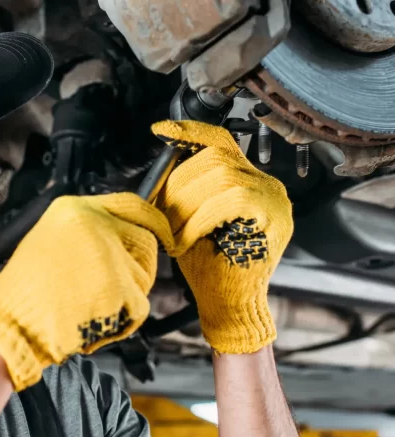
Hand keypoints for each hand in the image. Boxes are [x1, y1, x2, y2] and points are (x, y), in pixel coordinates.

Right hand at [0, 193, 172, 389]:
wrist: (10, 324)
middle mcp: (95, 225)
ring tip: (89, 303)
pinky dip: (122, 321)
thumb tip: (125, 239)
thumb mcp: (52, 241)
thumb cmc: (25, 293)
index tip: (162, 232)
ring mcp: (109, 254)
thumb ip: (90, 234)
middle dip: (137, 269)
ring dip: (126, 298)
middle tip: (111, 288)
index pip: (132, 205)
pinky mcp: (118, 286)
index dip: (152, 221)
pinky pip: (138, 307)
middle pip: (146, 242)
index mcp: (74, 209)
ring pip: (143, 277)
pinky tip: (92, 319)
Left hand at [152, 120, 293, 353]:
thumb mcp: (188, 220)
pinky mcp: (275, 216)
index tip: (162, 131)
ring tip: (174, 233)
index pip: (221, 141)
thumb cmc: (208, 267)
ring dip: (187, 205)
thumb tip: (160, 169)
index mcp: (247, 180)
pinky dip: (200, 219)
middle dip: (179, 184)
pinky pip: (231, 199)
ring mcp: (274, 199)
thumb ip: (183, 192)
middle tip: (162, 217)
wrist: (229, 305)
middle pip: (216, 158)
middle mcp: (265, 184)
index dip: (191, 132)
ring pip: (222, 177)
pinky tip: (187, 240)